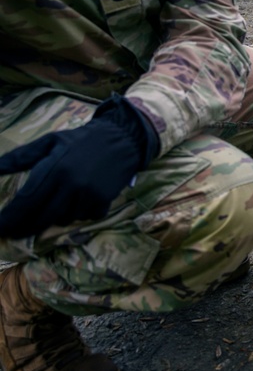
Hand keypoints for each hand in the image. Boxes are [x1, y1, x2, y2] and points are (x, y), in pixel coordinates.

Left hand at [0, 95, 159, 238]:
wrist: (124, 138)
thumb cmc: (82, 140)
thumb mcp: (51, 142)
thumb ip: (20, 157)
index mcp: (55, 168)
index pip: (26, 201)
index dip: (9, 218)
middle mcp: (71, 184)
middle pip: (40, 218)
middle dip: (24, 228)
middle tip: (14, 232)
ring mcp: (89, 195)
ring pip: (62, 220)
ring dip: (55, 216)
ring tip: (57, 204)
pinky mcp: (104, 201)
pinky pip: (83, 218)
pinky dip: (78, 213)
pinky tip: (79, 201)